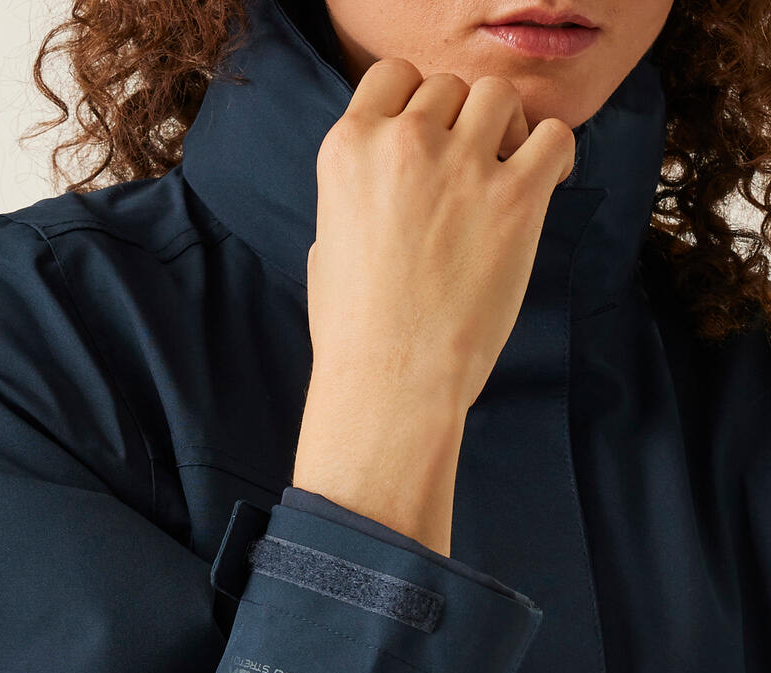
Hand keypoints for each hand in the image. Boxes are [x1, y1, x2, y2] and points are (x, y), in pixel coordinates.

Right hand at [293, 61, 574, 554]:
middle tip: (471, 172)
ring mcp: (460, 167)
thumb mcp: (328, 247)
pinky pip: (553, 135)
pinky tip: (547, 184)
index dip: (418, 104)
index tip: (431, 139)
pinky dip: (556, 153)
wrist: (392, 384)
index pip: (393, 76)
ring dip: (507, 129)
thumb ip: (356, 195)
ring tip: (506, 176)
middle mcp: (402, 144)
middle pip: (449, 87)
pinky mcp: (515, 198)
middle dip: (463, 123)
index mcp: (348, 149)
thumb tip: (381, 182)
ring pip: (499, 98)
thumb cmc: (356, 334)